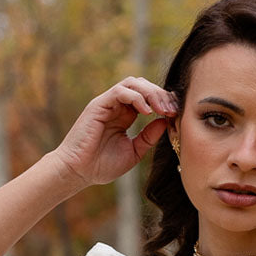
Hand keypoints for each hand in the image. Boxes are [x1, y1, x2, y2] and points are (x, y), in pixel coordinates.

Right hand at [51, 78, 177, 191]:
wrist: (78, 172)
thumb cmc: (102, 166)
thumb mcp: (134, 152)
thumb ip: (149, 137)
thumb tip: (165, 122)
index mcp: (125, 116)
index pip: (147, 98)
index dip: (163, 102)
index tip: (176, 113)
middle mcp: (117, 106)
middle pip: (143, 86)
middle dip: (161, 95)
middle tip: (172, 109)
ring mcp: (107, 104)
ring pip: (133, 83)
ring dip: (151, 93)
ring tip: (162, 109)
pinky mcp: (99, 105)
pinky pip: (120, 91)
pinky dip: (136, 98)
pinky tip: (147, 112)